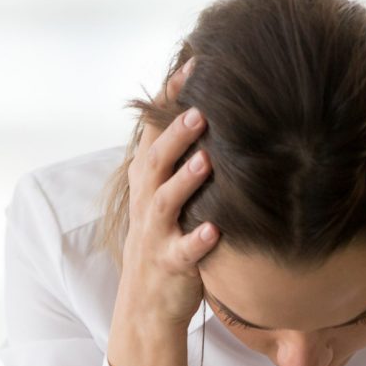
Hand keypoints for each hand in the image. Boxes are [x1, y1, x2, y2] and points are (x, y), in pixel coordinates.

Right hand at [107, 58, 217, 365]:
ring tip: (208, 160)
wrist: (148, 302)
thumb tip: (218, 107)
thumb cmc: (170, 236)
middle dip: (176, 132)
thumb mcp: (170, 192)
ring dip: (185, 181)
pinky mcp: (171, 264)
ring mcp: (157, 232)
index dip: (170, 96)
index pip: (155, 127)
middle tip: (201, 107)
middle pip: (157, 158)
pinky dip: (198, 241)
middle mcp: (147, 199)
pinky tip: (215, 230)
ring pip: (166, 201)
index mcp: (148, 176)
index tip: (195, 62)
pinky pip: (184, 252)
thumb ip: (186, 154)